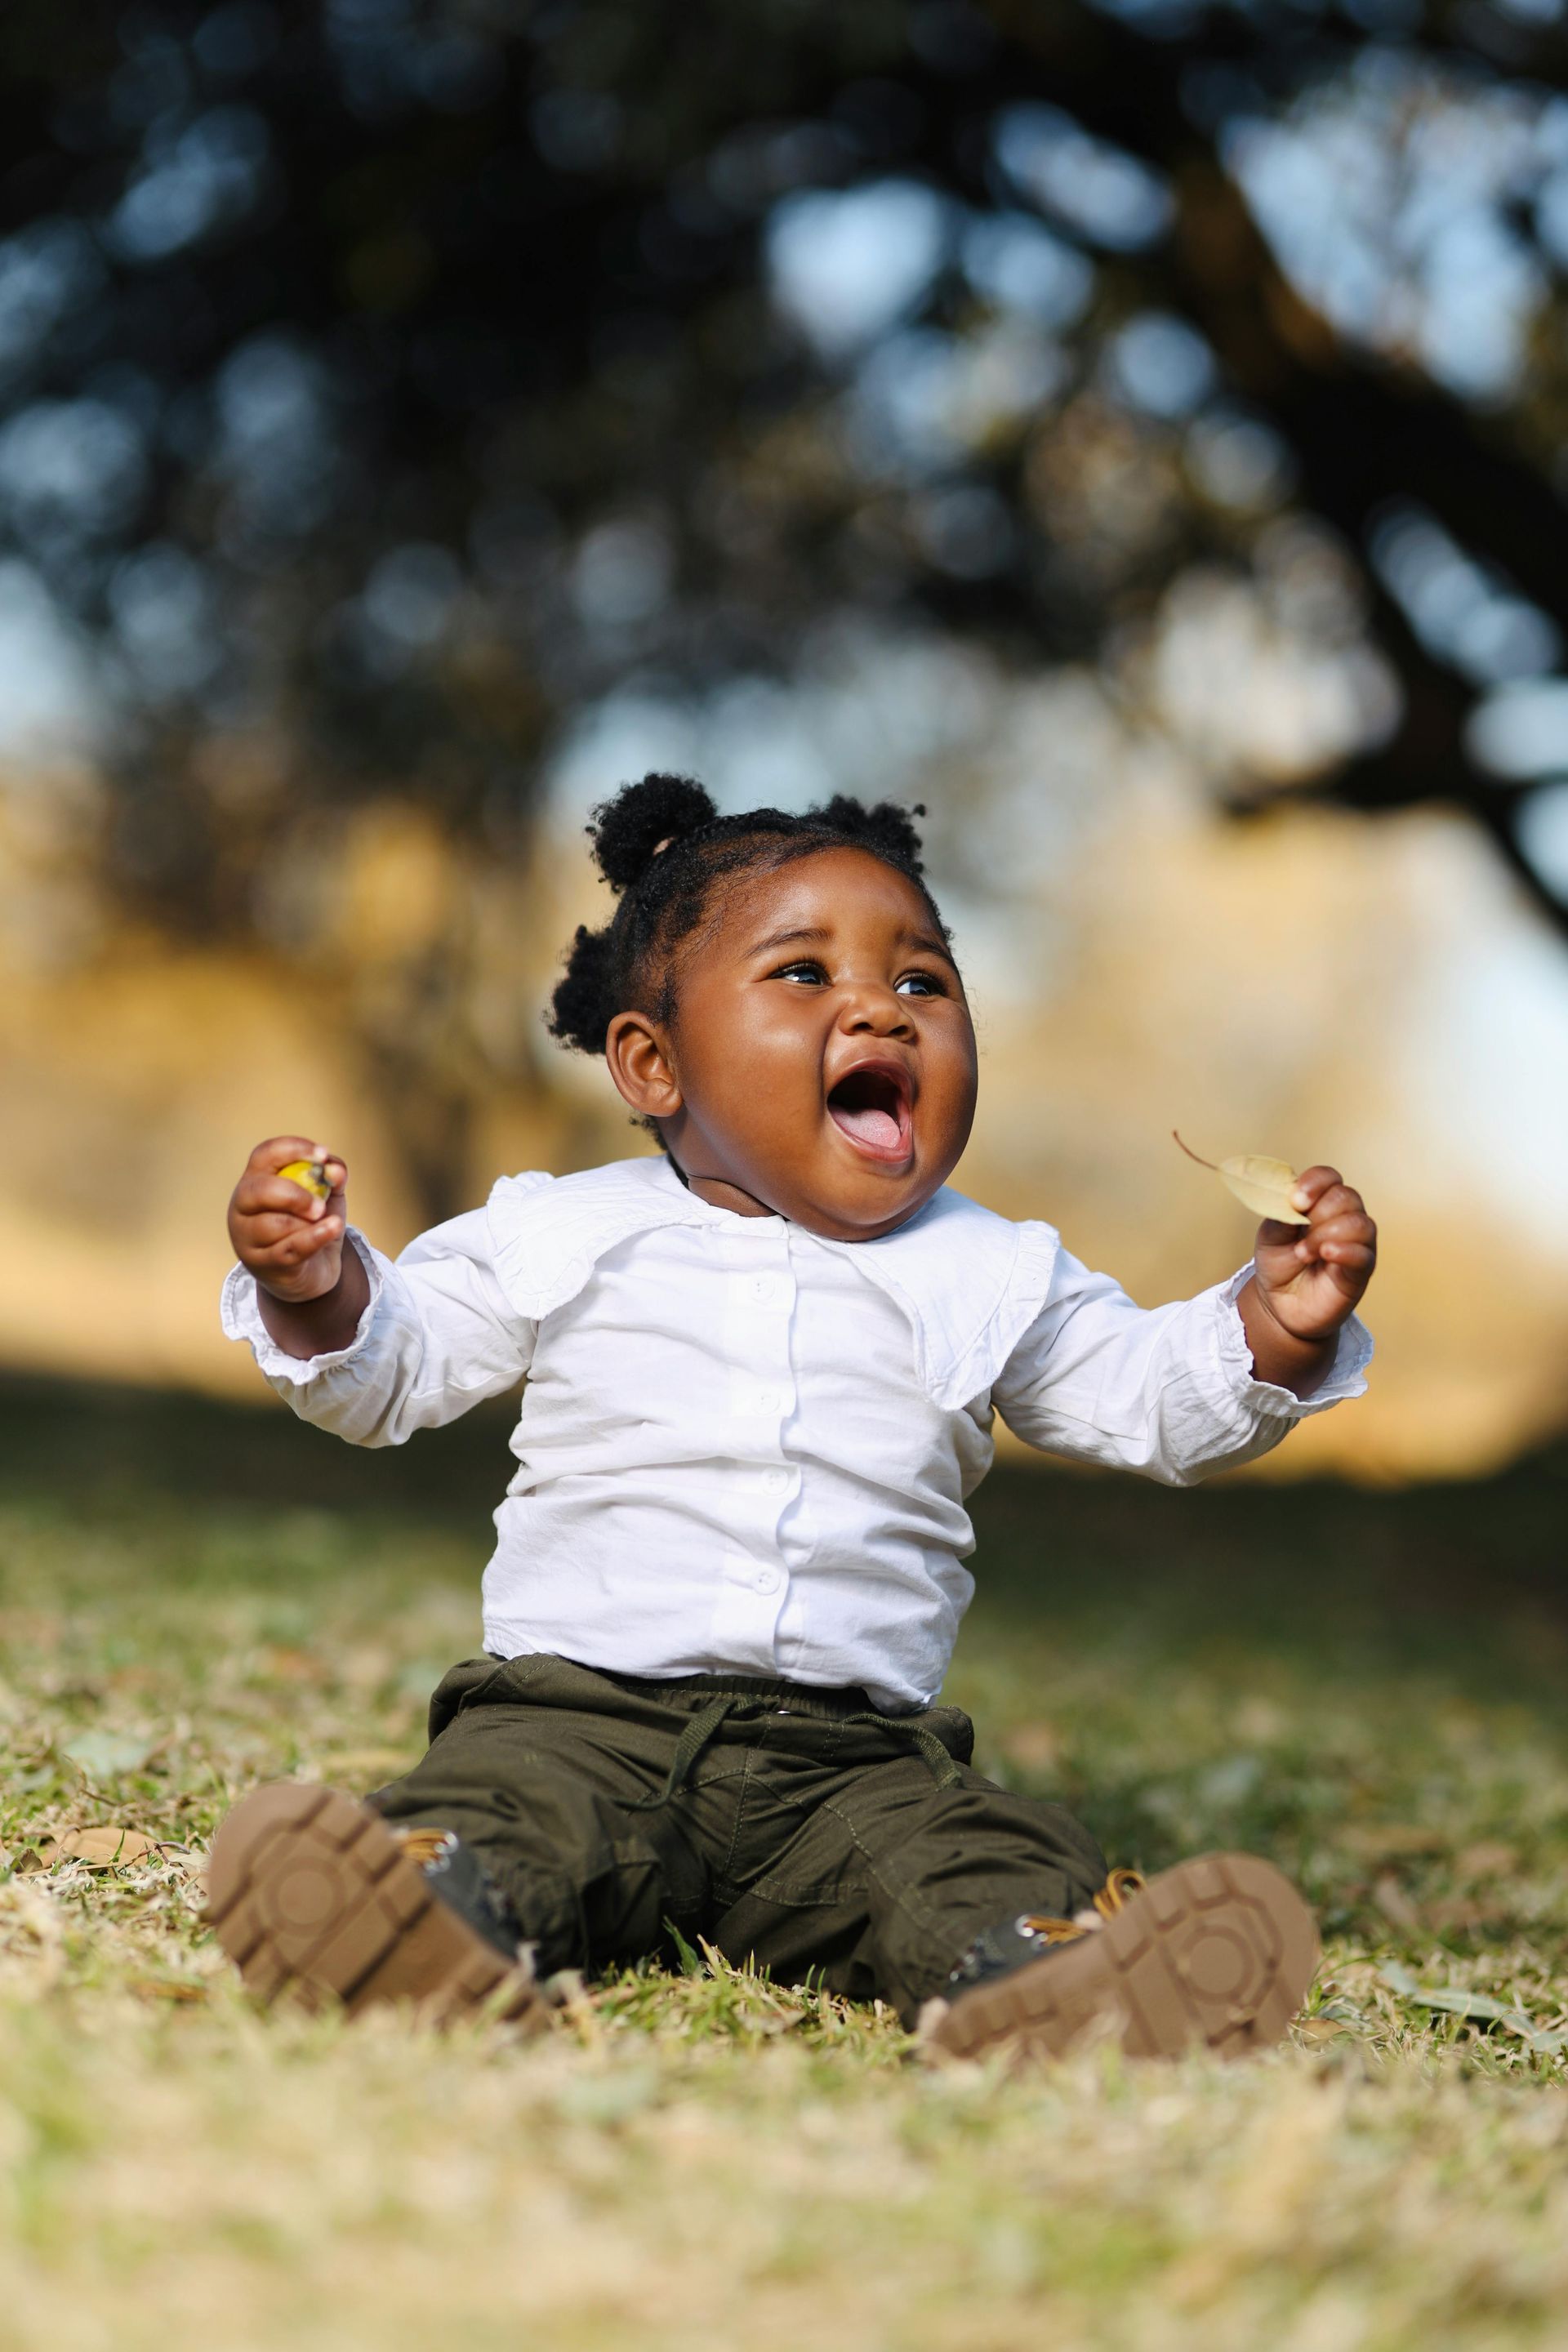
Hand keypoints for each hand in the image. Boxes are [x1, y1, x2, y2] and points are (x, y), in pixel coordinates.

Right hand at [228, 1136, 348, 1303]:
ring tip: (328, 1224)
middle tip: (320, 1206)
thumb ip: (332, 1178)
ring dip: (308, 1224)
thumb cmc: (312, 1225)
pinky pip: (287, 1249)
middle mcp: (243, 1206)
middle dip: (294, 1194)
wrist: (313, 1271)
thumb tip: (335, 1169)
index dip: (293, 1149)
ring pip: (274, 1225)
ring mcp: (247, 1237)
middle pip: (259, 1190)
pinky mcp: (262, 1263)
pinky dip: (314, 1238)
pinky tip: (332, 1229)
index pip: (264, 1154)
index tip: (322, 1155)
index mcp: (256, 1180)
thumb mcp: (326, 1196)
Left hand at [1252, 1165, 1376, 1344]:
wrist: (1280, 1305)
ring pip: (1359, 1223)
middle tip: (1297, 1237)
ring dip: (1327, 1234)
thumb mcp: (1270, 1236)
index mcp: (1321, 1203)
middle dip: (1318, 1213)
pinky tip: (1326, 1254)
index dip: (1314, 1183)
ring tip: (1304, 1253)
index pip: (1329, 1177)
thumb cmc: (1279, 1264)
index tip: (1296, 1200)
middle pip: (1346, 1196)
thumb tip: (1291, 1198)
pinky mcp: (1361, 1270)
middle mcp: (1344, 1217)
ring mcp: (1357, 1243)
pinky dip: (1345, 1251)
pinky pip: (1364, 1254)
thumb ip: (1280, 1215)